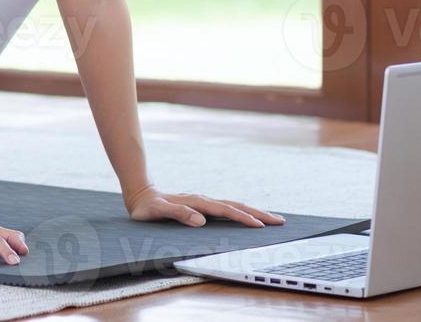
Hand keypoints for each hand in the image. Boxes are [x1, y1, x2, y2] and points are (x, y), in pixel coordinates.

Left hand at [122, 183, 285, 227]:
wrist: (140, 194)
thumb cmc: (146, 207)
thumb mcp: (156, 211)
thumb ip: (177, 214)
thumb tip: (201, 221)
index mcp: (196, 203)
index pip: (224, 211)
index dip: (242, 218)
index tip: (260, 226)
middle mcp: (203, 201)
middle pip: (235, 205)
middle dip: (258, 214)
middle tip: (280, 221)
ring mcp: (204, 202)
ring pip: (233, 206)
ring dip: (253, 212)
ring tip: (271, 219)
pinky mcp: (202, 206)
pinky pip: (226, 208)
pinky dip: (241, 212)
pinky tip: (248, 217)